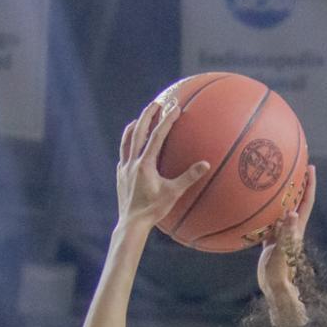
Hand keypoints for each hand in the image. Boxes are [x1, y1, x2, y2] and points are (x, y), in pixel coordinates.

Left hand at [116, 97, 209, 234]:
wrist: (131, 224)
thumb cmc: (153, 211)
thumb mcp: (173, 194)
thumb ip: (189, 177)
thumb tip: (206, 164)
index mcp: (145, 164)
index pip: (157, 135)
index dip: (167, 120)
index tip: (174, 107)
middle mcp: (132, 162)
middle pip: (138, 131)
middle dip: (147, 115)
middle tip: (156, 102)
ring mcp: (124, 168)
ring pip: (126, 141)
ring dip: (134, 128)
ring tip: (139, 119)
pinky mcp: (120, 176)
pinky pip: (123, 155)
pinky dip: (128, 146)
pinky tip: (132, 147)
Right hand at [256, 164, 315, 326]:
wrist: (273, 286)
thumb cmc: (279, 271)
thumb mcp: (282, 251)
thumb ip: (286, 233)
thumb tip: (291, 213)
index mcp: (297, 227)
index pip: (306, 201)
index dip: (310, 184)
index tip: (310, 166)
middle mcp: (291, 227)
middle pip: (297, 200)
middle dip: (298, 182)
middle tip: (294, 164)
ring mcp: (281, 232)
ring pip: (283, 207)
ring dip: (282, 193)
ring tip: (275, 178)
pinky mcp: (272, 238)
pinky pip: (270, 218)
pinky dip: (265, 208)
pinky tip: (255, 202)